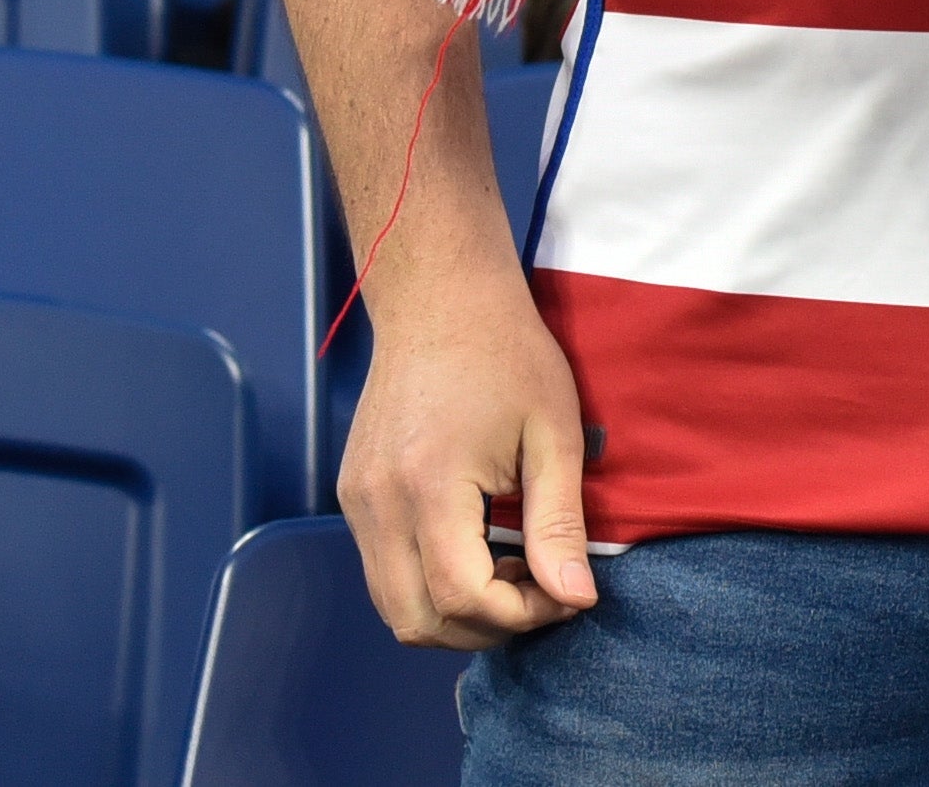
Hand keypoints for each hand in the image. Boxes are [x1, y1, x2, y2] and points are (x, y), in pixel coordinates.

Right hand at [336, 269, 600, 647]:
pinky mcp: (352, 496)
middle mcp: (376, 505)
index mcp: (428, 487)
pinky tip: (480, 549)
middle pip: (416, 621)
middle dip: (485, 628)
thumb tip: (575, 598)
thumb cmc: (507, 354)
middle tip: (542, 594)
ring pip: (393, 605)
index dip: (521, 614)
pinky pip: (383, 572)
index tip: (569, 595)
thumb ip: (559, 524)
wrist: (439, 300)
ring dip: (454, 613)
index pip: (462, 598)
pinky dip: (429, 584)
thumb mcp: (553, 433)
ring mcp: (356, 503)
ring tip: (514, 572)